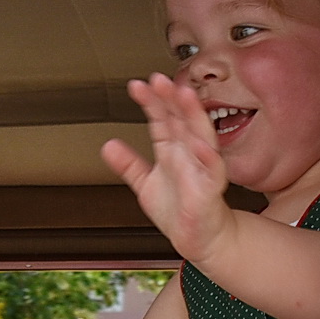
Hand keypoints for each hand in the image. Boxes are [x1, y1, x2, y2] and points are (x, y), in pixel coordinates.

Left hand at [101, 73, 234, 264]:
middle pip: (181, 119)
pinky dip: (206, 156)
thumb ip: (128, 164)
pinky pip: (212, 169)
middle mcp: (188, 153)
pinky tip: (197, 143)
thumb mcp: (146, 184)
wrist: (198, 239)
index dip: (150, 101)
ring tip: (184, 95)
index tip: (137, 86)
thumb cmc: (178, 210)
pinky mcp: (211, 189)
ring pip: (200, 134)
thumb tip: (107, 145)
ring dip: (193, 114)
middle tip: (159, 79)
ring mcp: (201, 168)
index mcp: (172, 149)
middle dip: (171, 98)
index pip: (161, 118)